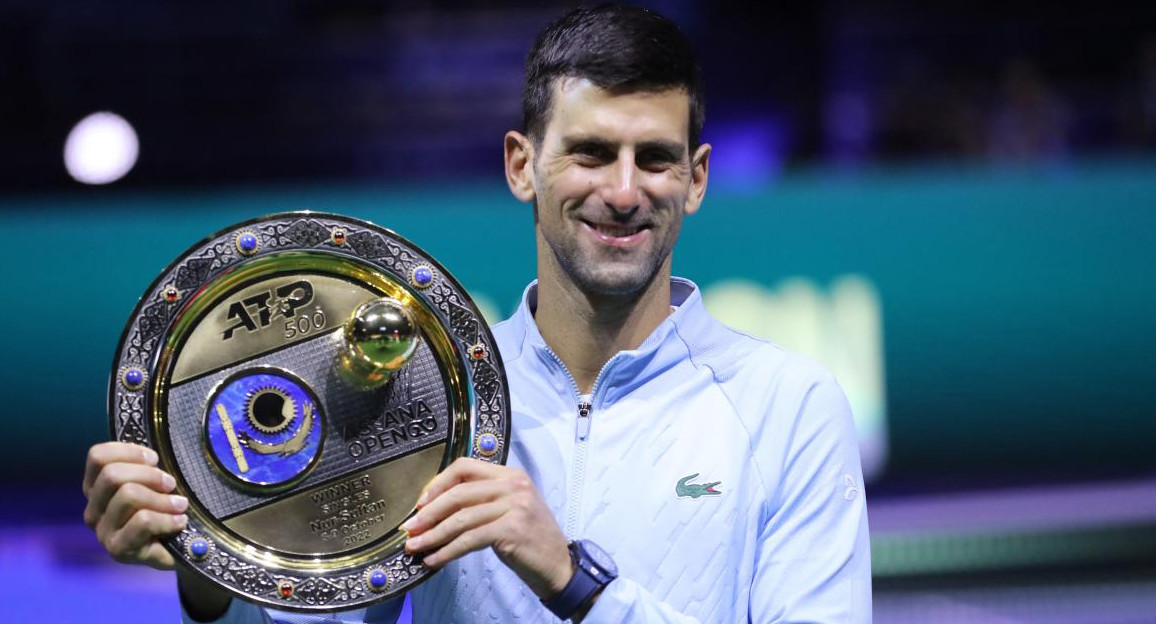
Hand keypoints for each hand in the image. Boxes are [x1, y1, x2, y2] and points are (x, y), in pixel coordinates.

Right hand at [84, 442, 233, 618]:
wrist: (181, 549)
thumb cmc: (167, 509)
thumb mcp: (156, 483)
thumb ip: (147, 467)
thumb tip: (154, 454)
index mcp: (97, 487)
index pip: (97, 456)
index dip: (128, 451)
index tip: (155, 459)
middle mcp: (93, 509)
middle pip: (112, 475)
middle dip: (150, 475)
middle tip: (171, 484)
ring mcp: (103, 531)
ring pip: (128, 496)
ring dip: (163, 498)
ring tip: (180, 505)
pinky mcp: (117, 550)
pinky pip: (143, 521)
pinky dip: (168, 518)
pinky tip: (180, 522)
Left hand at [402, 457, 572, 599]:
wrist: (558, 564)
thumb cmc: (529, 539)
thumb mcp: (509, 509)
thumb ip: (482, 500)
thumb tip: (436, 508)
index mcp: (510, 474)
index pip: (465, 467)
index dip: (438, 483)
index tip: (420, 503)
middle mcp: (514, 485)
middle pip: (458, 493)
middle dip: (428, 513)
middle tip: (409, 529)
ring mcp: (514, 506)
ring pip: (460, 518)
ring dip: (433, 535)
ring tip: (415, 548)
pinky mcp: (512, 529)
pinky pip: (469, 539)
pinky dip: (447, 551)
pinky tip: (434, 560)